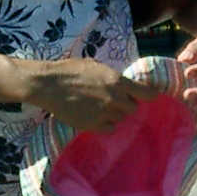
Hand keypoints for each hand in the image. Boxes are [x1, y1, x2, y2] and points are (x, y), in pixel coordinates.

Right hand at [30, 59, 155, 133]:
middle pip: (133, 108)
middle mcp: (115, 98)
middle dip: (126, 104)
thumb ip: (114, 77)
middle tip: (113, 100)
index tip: (147, 96)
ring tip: (99, 107)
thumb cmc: (70, 70)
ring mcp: (104, 113)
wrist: (48, 84)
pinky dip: (105, 124)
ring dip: (114, 114)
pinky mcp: (93, 125)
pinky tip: (94, 116)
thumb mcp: (97, 67)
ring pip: (121, 118)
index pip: (148, 94)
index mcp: (117, 81)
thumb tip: (127, 84)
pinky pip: (109, 128)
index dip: (149, 95)